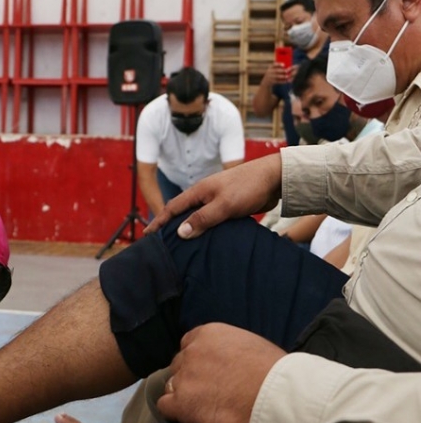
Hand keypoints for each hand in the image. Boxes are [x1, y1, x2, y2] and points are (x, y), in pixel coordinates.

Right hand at [145, 153, 282, 239]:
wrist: (275, 178)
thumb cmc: (248, 187)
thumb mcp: (224, 205)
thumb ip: (203, 219)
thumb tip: (180, 232)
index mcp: (199, 191)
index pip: (172, 208)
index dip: (159, 222)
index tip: (147, 234)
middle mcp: (205, 195)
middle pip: (181, 212)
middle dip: (168, 225)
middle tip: (159, 242)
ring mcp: (216, 200)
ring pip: (196, 216)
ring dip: (187, 228)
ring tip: (179, 244)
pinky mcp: (228, 206)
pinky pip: (210, 220)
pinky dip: (203, 229)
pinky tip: (204, 239)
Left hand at [156, 324, 285, 422]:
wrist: (279, 397)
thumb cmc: (276, 374)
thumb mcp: (251, 345)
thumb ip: (229, 349)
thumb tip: (225, 361)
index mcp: (208, 334)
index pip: (189, 345)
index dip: (198, 362)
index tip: (211, 374)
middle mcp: (192, 352)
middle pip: (180, 366)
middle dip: (192, 379)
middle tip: (212, 394)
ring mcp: (185, 378)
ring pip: (173, 386)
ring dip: (185, 396)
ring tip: (207, 408)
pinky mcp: (183, 404)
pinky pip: (165, 407)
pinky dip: (176, 413)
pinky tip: (193, 418)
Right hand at [262, 61, 290, 85]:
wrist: (266, 81)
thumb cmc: (272, 73)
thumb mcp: (272, 69)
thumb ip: (278, 66)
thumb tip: (287, 62)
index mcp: (270, 67)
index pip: (274, 65)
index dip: (279, 64)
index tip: (284, 65)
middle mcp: (270, 72)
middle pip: (276, 71)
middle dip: (282, 71)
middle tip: (287, 71)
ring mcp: (271, 77)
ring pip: (277, 76)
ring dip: (283, 76)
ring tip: (287, 76)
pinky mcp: (272, 82)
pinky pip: (278, 81)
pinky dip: (282, 81)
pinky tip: (286, 80)